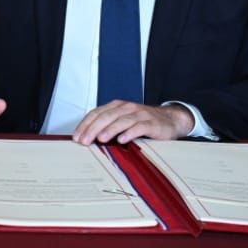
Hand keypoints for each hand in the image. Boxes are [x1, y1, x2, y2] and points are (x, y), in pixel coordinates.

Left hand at [72, 101, 192, 144]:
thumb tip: (87, 139)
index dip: (85, 124)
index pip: (97, 113)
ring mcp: (140, 114)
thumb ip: (108, 126)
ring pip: (121, 120)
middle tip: (84, 140)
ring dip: (109, 130)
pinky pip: (139, 127)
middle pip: (107, 116)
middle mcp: (127, 108)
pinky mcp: (152, 123)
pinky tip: (122, 140)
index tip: (77, 136)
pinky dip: (130, 133)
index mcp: (117, 106)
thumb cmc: (143, 122)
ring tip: (100, 139)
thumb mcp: (124, 121)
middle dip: (93, 128)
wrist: (170, 120)